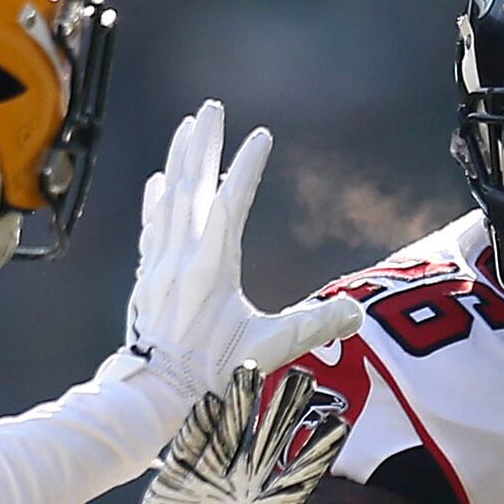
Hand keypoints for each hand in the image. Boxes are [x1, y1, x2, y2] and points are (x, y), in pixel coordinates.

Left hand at [124, 99, 361, 397]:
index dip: (246, 168)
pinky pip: (150, 227)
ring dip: (179, 161)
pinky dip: (155, 200)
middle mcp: (181, 258)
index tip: (261, 136)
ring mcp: (159, 266)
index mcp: (212, 268)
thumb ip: (313, 326)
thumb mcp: (268, 351)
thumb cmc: (209, 376)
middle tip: (212, 107)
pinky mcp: (146, 280)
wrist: (150, 397)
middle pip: (192, 188)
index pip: (230, 204)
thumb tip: (358, 313)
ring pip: (168, 201)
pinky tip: (158, 181)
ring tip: (188, 127)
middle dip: (204, 144)